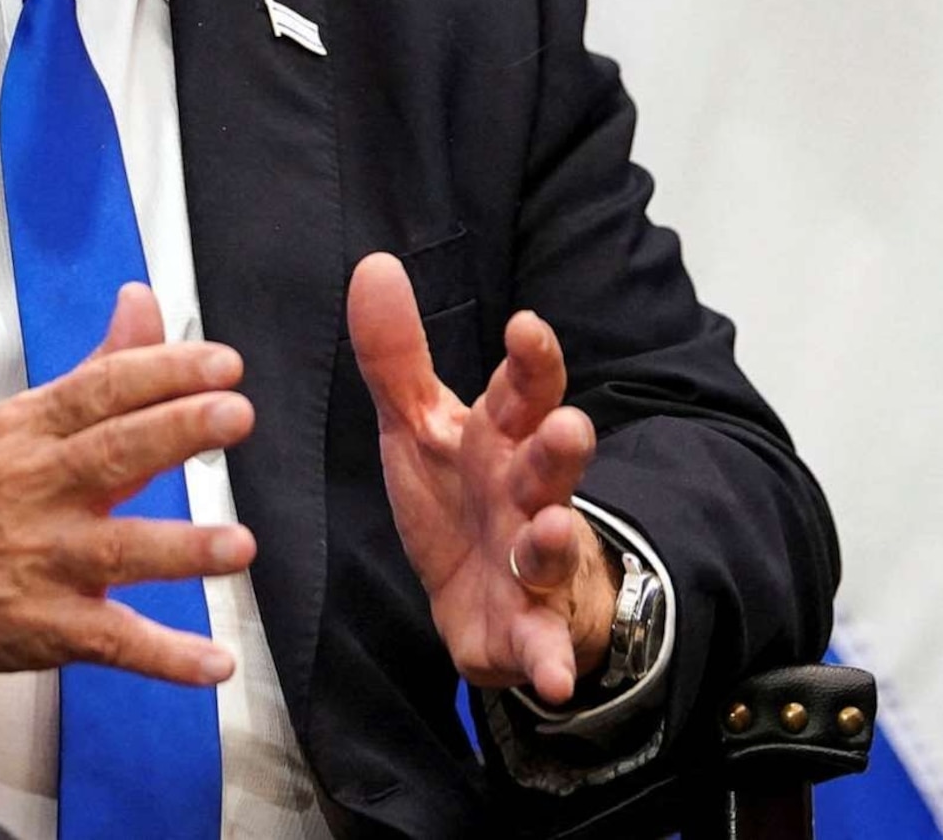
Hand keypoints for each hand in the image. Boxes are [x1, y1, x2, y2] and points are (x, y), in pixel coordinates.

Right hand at [0, 282, 255, 684]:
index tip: (220, 363)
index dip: (162, 373)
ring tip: (236, 544)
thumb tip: (143, 305)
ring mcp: (41, 562)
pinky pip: (110, 642)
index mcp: (30, 431)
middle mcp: (36, 491)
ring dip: (180, 549)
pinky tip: (210, 661)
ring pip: (116, 552)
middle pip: (111, 455)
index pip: (101, 390)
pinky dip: (163, 656)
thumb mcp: (19, 418)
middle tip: (233, 416)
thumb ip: (99, 366)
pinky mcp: (44, 627)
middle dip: (176, 433)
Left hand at [347, 252, 616, 707]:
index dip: (529, 360)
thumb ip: (397, 355)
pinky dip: (551, 662)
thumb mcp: (421, 425)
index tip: (526, 326)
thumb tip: (373, 264)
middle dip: (562, 445)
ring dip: (556, 541)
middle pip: (550, 465)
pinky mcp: (526, 630)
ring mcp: (533, 564)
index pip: (521, 390)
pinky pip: (542, 645)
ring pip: (552, 548)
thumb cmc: (460, 496)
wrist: (481, 596)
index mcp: (500, 439)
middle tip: (569, 424)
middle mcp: (527, 495)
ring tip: (552, 530)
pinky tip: (556, 679)